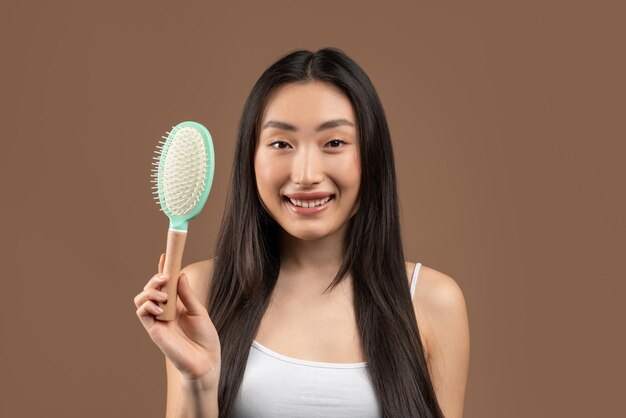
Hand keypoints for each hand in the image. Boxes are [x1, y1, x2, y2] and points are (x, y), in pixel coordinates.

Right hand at [134, 254, 220, 384]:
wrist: (206, 361)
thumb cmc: (205, 339)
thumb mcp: (198, 311)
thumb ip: (187, 294)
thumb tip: (179, 274)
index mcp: (176, 305)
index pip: (165, 284)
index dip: (163, 269)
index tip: (165, 255)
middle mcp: (165, 311)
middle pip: (150, 289)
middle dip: (155, 278)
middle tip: (165, 275)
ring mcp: (158, 320)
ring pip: (141, 299)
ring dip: (149, 291)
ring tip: (163, 294)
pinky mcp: (154, 330)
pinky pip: (142, 313)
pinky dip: (147, 305)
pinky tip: (160, 306)